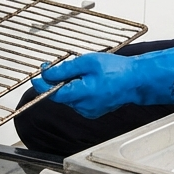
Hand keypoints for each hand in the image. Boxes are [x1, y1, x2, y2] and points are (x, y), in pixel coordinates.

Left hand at [31, 43, 173, 118]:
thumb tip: (47, 74)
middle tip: (55, 66)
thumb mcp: (87, 62)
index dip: (41, 84)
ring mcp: (89, 111)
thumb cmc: (117, 70)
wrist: (137, 80)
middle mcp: (83, 107)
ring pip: (70, 98)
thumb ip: (65, 70)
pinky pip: (79, 101)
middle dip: (56, 81)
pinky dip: (79, 90)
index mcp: (80, 95)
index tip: (36, 75)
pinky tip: (89, 80)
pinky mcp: (95, 111)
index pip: (52, 93)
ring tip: (81, 71)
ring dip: (69, 85)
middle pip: (60, 95)